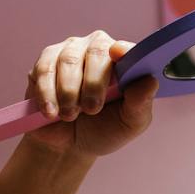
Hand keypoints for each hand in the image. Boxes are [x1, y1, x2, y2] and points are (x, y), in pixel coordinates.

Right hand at [25, 31, 156, 162]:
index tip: (118, 54)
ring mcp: (69, 51)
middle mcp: (97, 48)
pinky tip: (51, 112)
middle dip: (92, 84)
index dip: (124, 50)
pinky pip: (44, 70)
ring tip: (70, 116)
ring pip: (68, 61)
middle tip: (91, 110)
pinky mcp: (45, 62)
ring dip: (69, 93)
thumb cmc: (105, 129)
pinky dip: (47, 93)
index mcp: (124, 61)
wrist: (69, 145)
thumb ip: (140, 103)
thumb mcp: (129, 123)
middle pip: (96, 52)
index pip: (127, 49)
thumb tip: (150, 81)